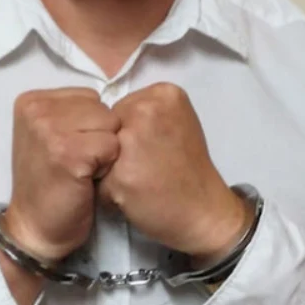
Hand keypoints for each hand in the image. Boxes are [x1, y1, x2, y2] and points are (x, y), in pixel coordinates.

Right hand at [5, 87, 120, 261]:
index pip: (89, 95)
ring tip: (84, 168)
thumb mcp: (50, 134)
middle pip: (102, 108)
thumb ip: (71, 112)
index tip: (72, 147)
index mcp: (32, 101)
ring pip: (110, 124)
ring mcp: (50, 130)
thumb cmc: (50, 181)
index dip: (91, 124)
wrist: (34, 228)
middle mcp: (37, 110)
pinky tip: (87, 179)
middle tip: (79, 160)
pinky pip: (111, 146)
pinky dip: (107, 166)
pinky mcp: (68, 153)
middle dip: (100, 135)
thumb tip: (112, 102)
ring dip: (106, 150)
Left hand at [96, 82, 252, 259]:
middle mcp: (146, 109)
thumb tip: (111, 118)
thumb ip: (147, 112)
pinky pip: (99, 178)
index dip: (128, 131)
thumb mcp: (177, 121)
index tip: (149, 148)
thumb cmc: (190, 167)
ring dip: (110, 168)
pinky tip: (133, 194)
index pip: (122, 107)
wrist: (205, 211)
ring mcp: (132, 139)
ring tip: (136, 179)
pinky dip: (109, 191)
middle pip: (108, 125)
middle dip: (117, 147)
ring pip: (99, 150)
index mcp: (163, 93)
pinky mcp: (121, 172)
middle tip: (143, 166)